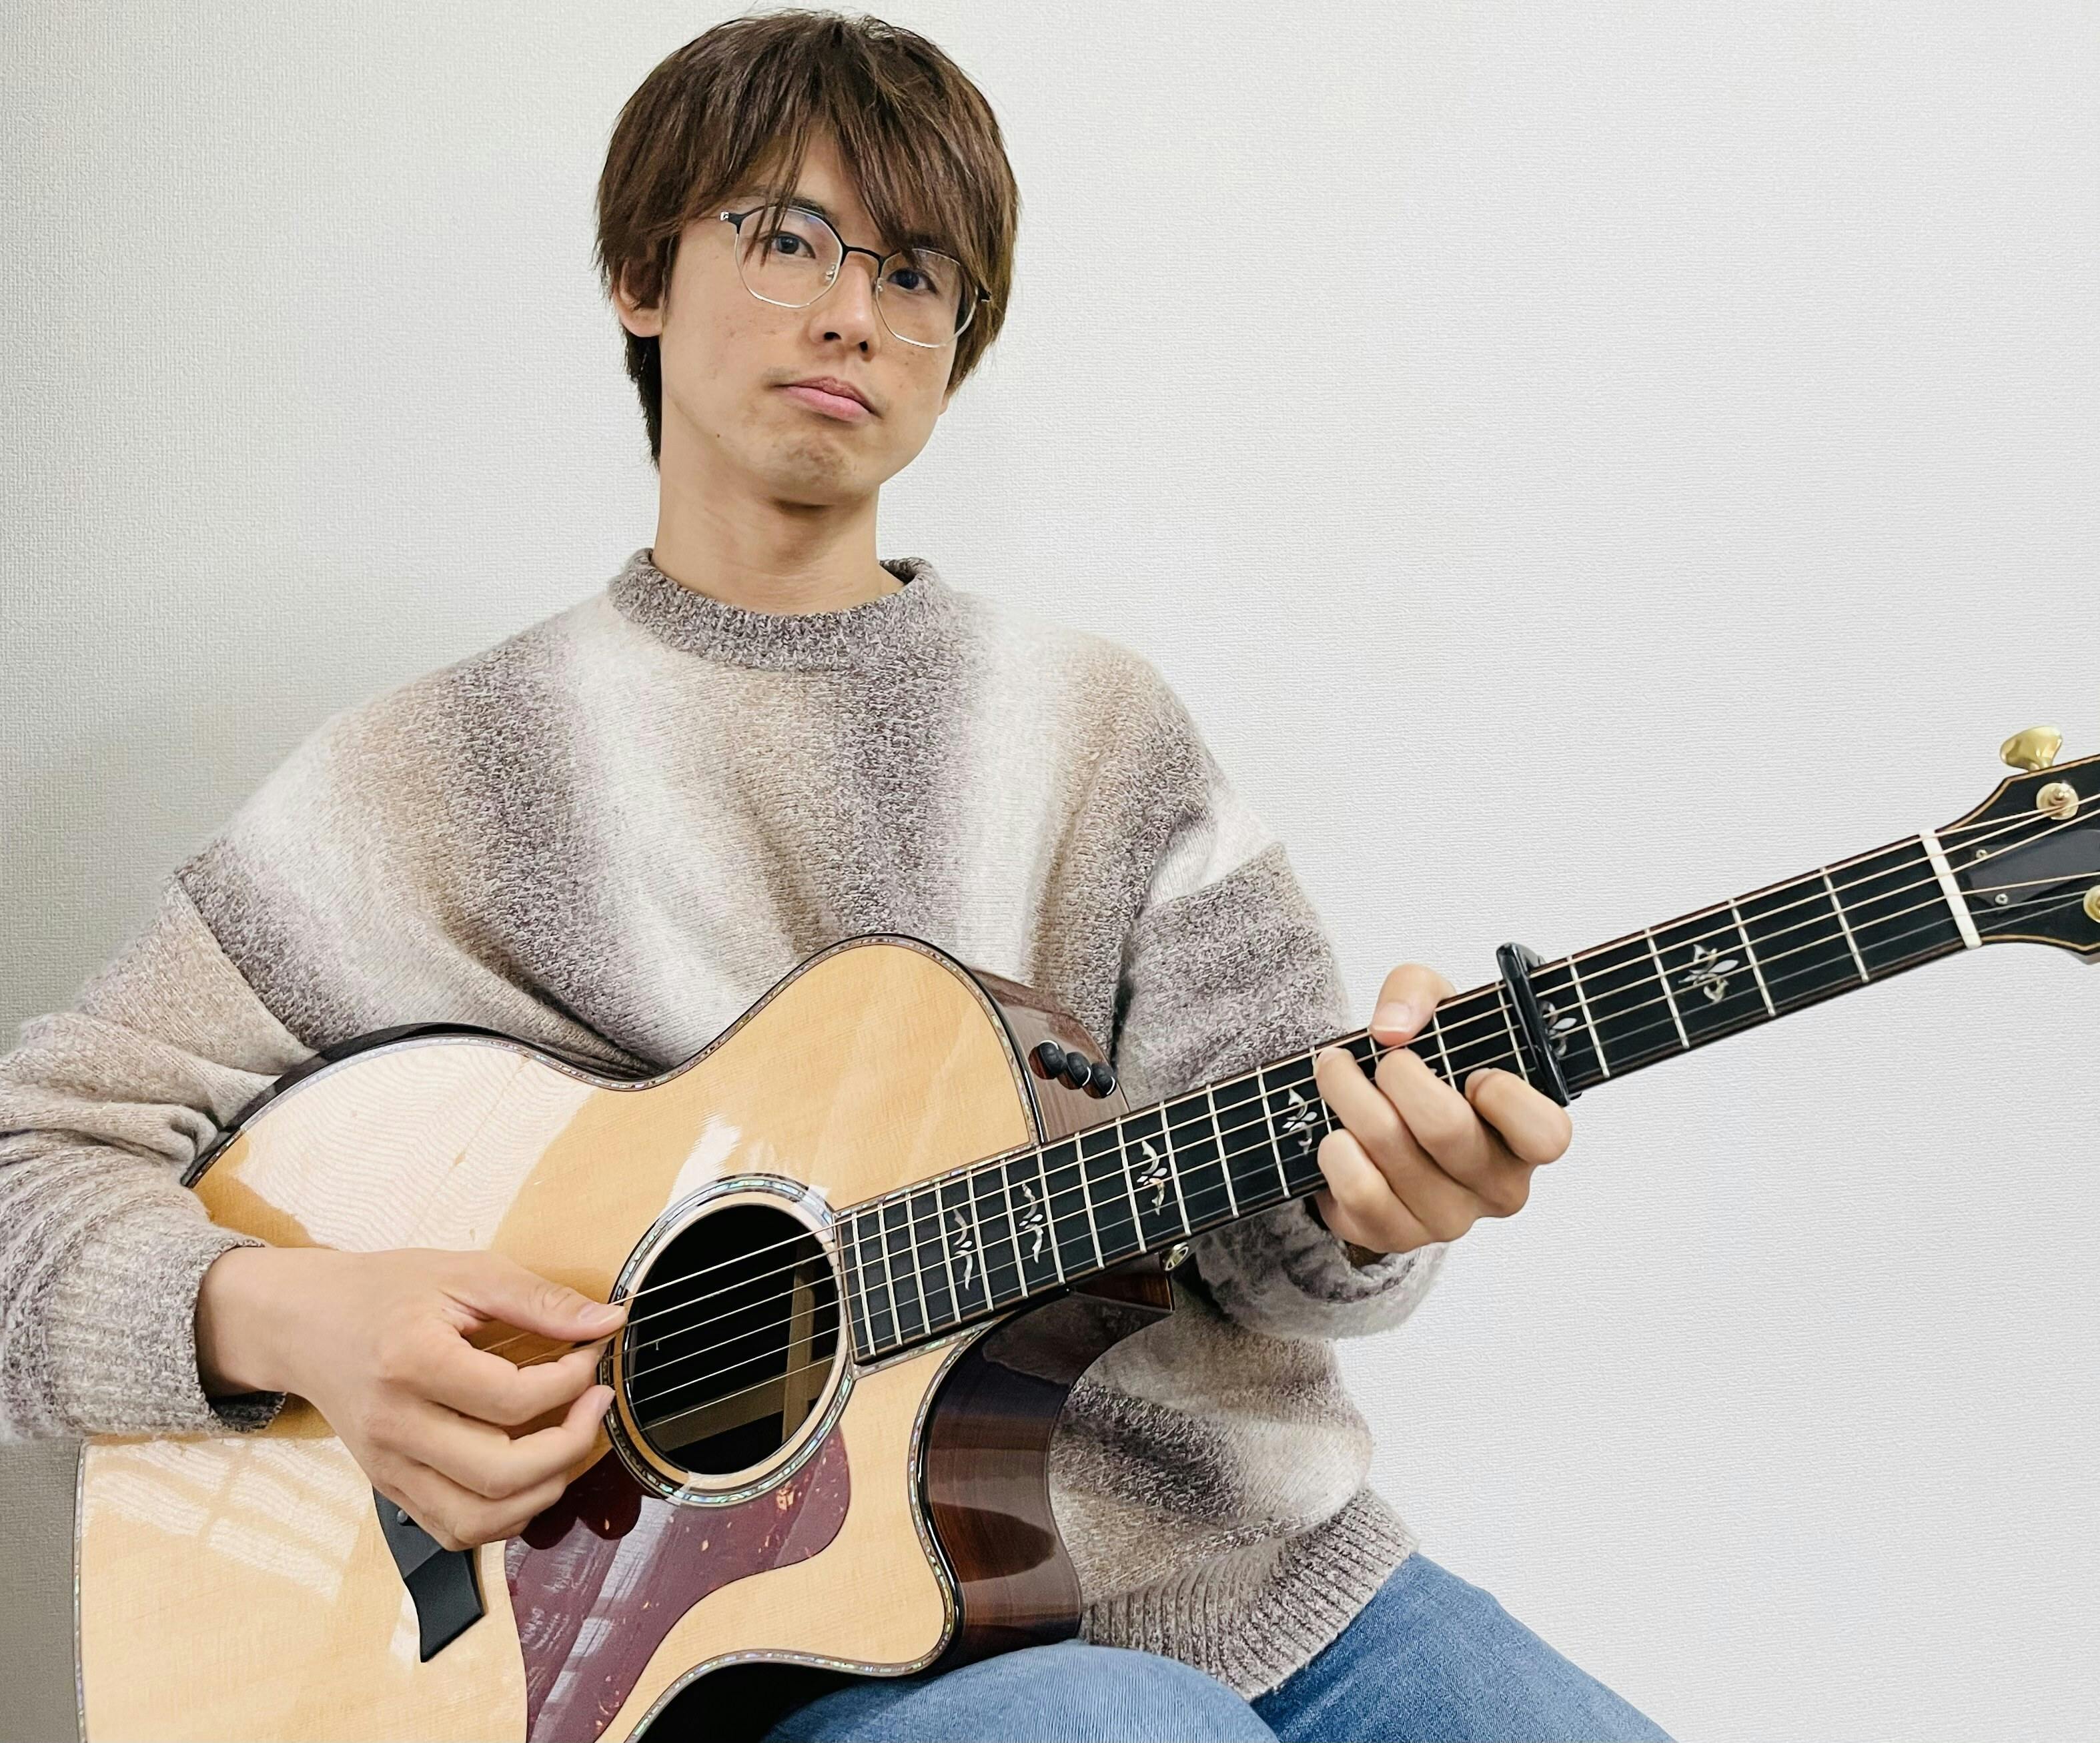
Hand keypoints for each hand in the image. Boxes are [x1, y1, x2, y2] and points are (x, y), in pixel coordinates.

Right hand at [196, 1245, 623, 1550]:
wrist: (307, 1322)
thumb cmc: (385, 1292)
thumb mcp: (464, 1272)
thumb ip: (540, 1299)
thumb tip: (607, 1322)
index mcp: (410, 1362)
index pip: (512, 1399)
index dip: (572, 1381)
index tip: (592, 1355)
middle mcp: (394, 1426)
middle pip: (501, 1473)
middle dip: (571, 1445)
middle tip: (595, 1405)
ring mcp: (387, 1467)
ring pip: (480, 1519)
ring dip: (544, 1491)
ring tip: (569, 1444)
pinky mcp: (389, 1488)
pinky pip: (456, 1531)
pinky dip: (506, 1516)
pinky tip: (529, 1474)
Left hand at [1310, 962, 1573, 1255]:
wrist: (1378, 1114)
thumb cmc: (1428, 1064)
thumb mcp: (1433, 1009)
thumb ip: (1416, 991)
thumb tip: (1390, 1029)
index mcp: (1528, 1135)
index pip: (1547, 1135)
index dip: (1505, 1097)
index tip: (1473, 1071)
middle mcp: (1498, 1186)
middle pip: (1446, 1130)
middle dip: (1396, 1076)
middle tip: (1379, 1058)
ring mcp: (1449, 1218)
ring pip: (1393, 1154)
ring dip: (1349, 1099)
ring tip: (1336, 1073)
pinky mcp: (1396, 1235)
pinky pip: (1361, 1195)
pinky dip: (1336, 1153)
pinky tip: (1336, 1134)